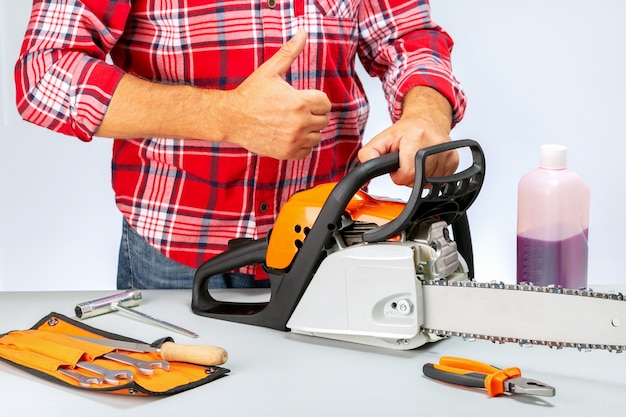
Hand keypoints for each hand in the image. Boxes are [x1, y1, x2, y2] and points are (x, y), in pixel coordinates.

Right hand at [223, 29, 331, 158]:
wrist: (231, 118)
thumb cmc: (250, 94)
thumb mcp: (270, 70)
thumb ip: (290, 52)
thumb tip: (302, 32)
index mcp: (299, 103)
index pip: (326, 103)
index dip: (316, 100)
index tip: (304, 99)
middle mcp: (299, 123)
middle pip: (323, 120)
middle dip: (313, 114)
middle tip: (297, 110)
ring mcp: (294, 140)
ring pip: (317, 136)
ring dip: (309, 130)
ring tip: (293, 122)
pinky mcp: (287, 152)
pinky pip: (307, 150)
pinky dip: (302, 144)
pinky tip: (290, 134)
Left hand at [358, 87, 458, 185]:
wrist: (427, 119)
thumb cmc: (406, 131)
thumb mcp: (381, 139)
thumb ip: (368, 155)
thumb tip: (366, 169)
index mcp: (416, 138)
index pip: (408, 174)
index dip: (399, 176)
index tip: (397, 167)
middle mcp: (434, 144)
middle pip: (418, 181)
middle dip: (409, 176)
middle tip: (407, 161)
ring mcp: (447, 153)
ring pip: (429, 184)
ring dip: (420, 177)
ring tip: (417, 161)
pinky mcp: (454, 160)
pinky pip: (440, 181)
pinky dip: (431, 176)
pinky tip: (428, 164)